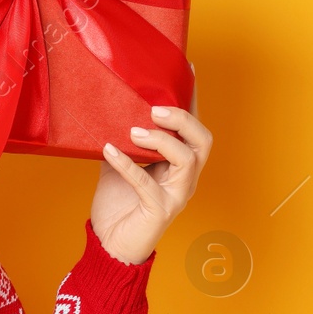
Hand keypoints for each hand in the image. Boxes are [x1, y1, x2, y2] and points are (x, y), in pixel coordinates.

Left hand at [90, 66, 211, 264]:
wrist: (109, 244)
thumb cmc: (118, 204)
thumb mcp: (118, 161)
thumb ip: (123, 138)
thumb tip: (110, 107)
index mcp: (179, 162)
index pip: (192, 126)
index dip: (192, 98)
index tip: (188, 69)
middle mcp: (185, 177)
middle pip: (203, 140)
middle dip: (183, 120)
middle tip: (154, 110)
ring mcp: (177, 195)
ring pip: (187, 160)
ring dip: (162, 141)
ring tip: (133, 132)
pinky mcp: (160, 211)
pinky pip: (148, 184)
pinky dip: (129, 165)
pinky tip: (109, 151)